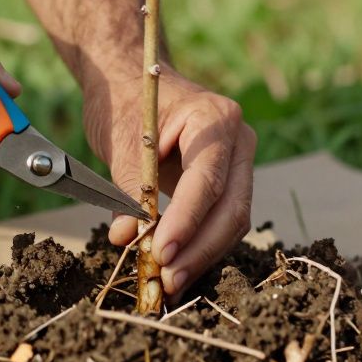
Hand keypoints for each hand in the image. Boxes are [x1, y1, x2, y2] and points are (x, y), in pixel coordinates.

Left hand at [85, 68, 256, 296]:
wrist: (134, 80)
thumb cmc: (126, 102)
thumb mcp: (121, 142)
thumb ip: (128, 190)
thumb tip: (125, 238)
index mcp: (214, 118)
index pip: (207, 180)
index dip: (186, 221)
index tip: (161, 252)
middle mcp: (238, 140)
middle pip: (232, 207)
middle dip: (199, 248)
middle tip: (167, 279)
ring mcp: (240, 162)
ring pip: (233, 220)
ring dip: (202, 254)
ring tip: (169, 281)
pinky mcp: (230, 182)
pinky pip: (223, 219)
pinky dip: (201, 245)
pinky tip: (178, 267)